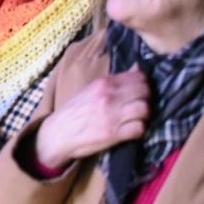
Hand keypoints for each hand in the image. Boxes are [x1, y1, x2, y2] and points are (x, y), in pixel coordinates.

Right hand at [33, 71, 149, 172]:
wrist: (58, 133)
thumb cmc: (74, 111)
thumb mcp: (91, 89)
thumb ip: (113, 81)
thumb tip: (137, 69)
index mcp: (103, 83)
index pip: (138, 77)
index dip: (143, 84)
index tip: (139, 91)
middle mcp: (109, 96)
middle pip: (145, 92)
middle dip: (145, 99)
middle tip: (138, 105)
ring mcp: (112, 115)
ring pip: (145, 109)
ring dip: (143, 115)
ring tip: (135, 118)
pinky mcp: (114, 134)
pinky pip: (139, 128)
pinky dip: (138, 130)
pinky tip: (131, 130)